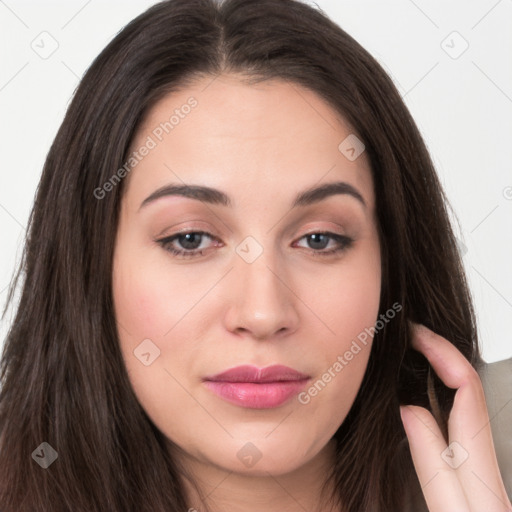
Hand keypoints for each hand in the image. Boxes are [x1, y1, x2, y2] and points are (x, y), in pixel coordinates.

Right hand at [399, 322, 511, 511]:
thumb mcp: (452, 509)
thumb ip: (432, 461)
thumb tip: (411, 409)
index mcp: (478, 457)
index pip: (465, 385)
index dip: (441, 352)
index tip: (415, 334)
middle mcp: (480, 453)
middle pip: (467, 386)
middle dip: (440, 352)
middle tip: (410, 336)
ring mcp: (476, 461)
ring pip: (461, 402)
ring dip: (437, 371)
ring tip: (410, 355)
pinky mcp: (468, 472)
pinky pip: (453, 421)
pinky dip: (436, 399)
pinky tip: (417, 400)